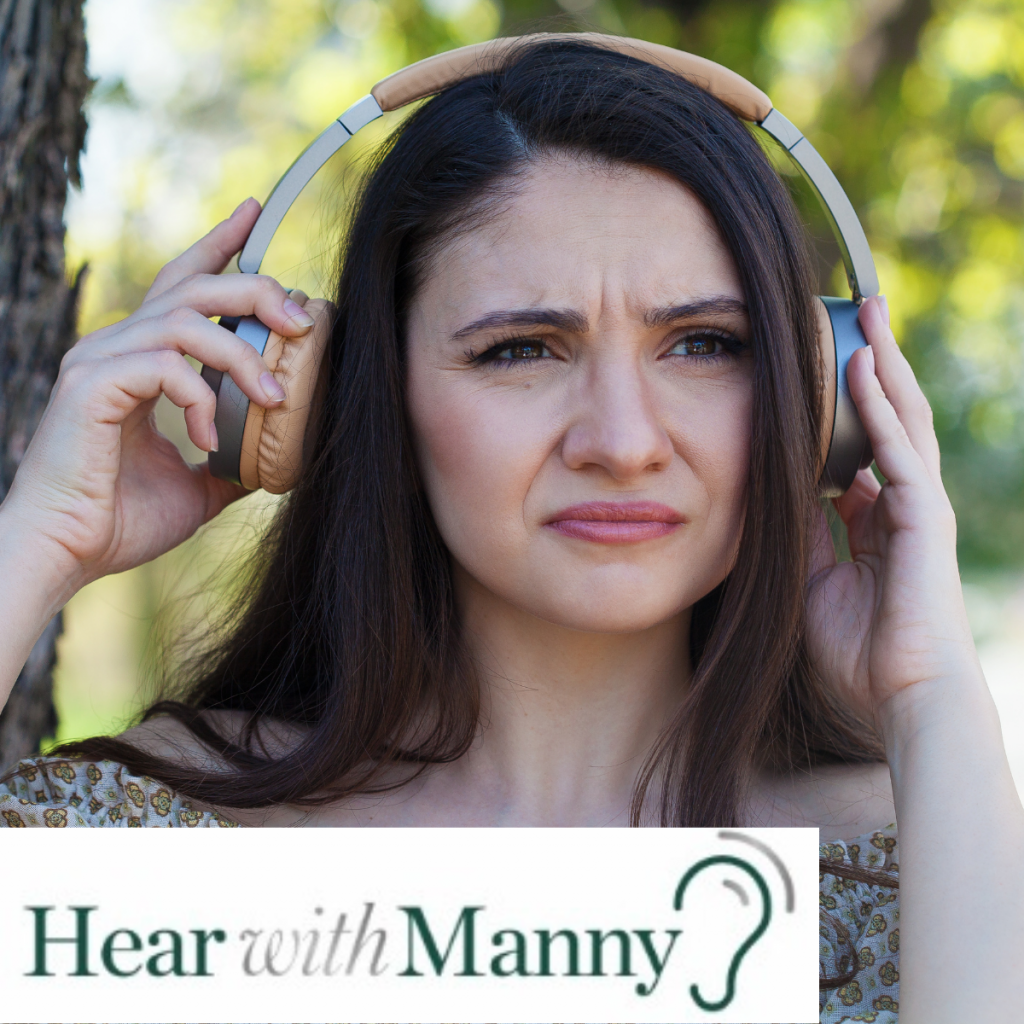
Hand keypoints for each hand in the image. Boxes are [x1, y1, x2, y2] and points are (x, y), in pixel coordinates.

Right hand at [0, 198, 317, 591]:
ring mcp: (99, 362)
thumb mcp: (197, 485)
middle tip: (302, 319)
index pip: (181, 285)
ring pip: (184, 320)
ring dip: (242, 354)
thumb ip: (230, 460)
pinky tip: (208, 436)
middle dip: (255, 291)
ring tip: (275, 396)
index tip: (254, 214)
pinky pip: (163, 366)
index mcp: (138, 359)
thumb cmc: (121, 520)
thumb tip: (271, 460)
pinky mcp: (90, 387)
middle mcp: (115, 348)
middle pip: (193, 287)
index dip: (218, 245)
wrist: (66, 554)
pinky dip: (199, 396)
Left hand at [805, 296, 980, 728]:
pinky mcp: (925, 514)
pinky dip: (879, 405)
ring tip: (866, 314)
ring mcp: (918, 506)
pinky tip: (863, 366)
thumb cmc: (857, 653)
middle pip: (885, 421)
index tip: (810, 373)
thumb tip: (769, 497)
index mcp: (875, 523)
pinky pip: (900, 446)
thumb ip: (797, 536)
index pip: (859, 449)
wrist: (900, 697)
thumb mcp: (809, 582)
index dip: (839, 410)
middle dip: (870, 368)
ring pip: (901, 419)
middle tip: (851, 316)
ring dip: (882, 364)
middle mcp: (900, 505)